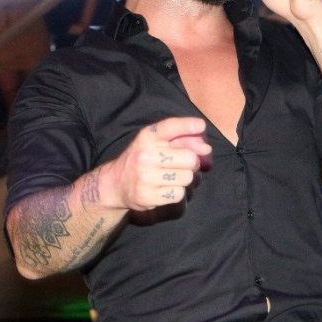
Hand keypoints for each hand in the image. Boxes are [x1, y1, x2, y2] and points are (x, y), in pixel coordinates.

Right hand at [96, 117, 210, 211]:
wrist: (116, 184)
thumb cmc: (143, 159)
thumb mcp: (156, 144)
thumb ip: (182, 140)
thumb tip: (206, 148)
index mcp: (147, 138)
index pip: (170, 127)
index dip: (187, 125)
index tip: (201, 125)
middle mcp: (145, 155)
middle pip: (189, 158)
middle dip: (193, 162)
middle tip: (183, 164)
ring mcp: (145, 177)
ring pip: (187, 178)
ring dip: (185, 178)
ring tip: (172, 176)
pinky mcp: (147, 196)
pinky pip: (179, 193)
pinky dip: (177, 192)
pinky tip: (166, 188)